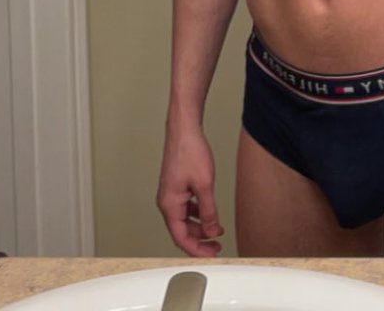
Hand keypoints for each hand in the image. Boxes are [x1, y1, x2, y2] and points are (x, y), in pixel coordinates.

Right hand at [156, 126, 223, 257]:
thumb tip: (211, 230)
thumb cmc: (189, 152)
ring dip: (200, 227)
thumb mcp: (205, 185)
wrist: (184, 130)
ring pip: (184, 219)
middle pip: (181, 231)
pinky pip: (185, 207)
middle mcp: (167, 201)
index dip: (197, 250)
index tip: (211, 254)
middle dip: (199, 240)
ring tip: (216, 230)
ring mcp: (170, 194)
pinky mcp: (176, 186)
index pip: (181, 238)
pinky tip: (209, 213)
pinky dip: (197, 213)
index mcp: (169, 204)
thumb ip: (208, 211)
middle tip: (216, 246)